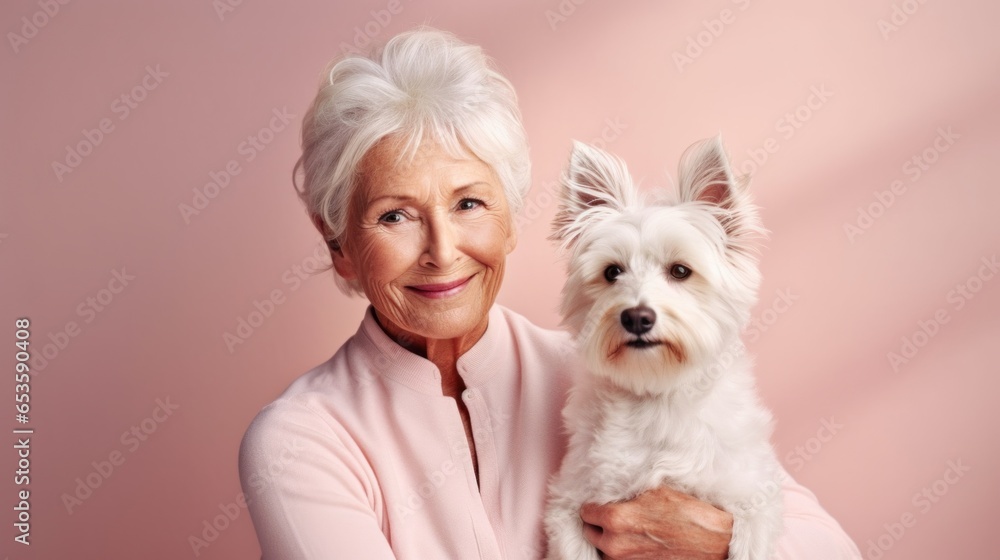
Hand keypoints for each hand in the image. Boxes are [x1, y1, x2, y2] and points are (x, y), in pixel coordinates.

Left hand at [580, 485, 733, 558]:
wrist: (712, 541)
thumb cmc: (686, 513)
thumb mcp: (653, 490)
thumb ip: (626, 493)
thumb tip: (612, 490)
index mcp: (615, 519)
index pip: (585, 513)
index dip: (594, 506)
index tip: (601, 504)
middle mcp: (614, 544)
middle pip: (589, 533)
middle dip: (598, 524)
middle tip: (611, 516)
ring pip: (602, 550)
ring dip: (608, 541)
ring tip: (625, 531)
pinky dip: (621, 552)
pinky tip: (635, 542)